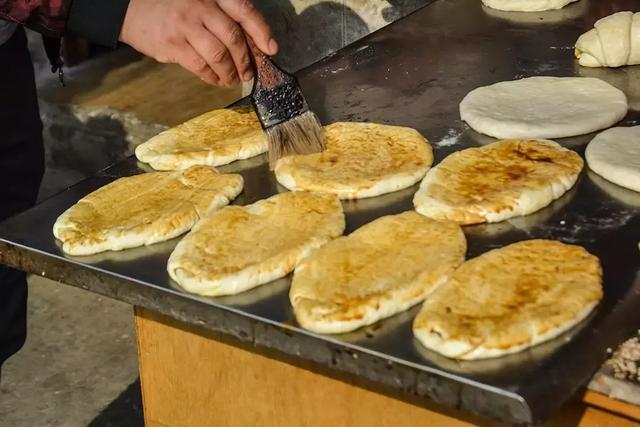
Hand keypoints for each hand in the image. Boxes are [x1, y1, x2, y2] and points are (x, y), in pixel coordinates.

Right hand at [119, 0, 277, 86]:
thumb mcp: (198, 1)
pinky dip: (212, 77)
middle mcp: (200, 6)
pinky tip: (216, 79)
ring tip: (233, 80)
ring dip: (230, 72)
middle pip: (234, 37)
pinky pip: (200, 66)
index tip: (271, 49)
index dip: (261, 31)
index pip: (244, 11)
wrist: (129, 8)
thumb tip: (251, 44)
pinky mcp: (172, 44)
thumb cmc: (170, 5)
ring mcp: (186, 25)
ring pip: (219, 55)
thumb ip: (221, 16)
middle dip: (245, 59)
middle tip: (249, 73)